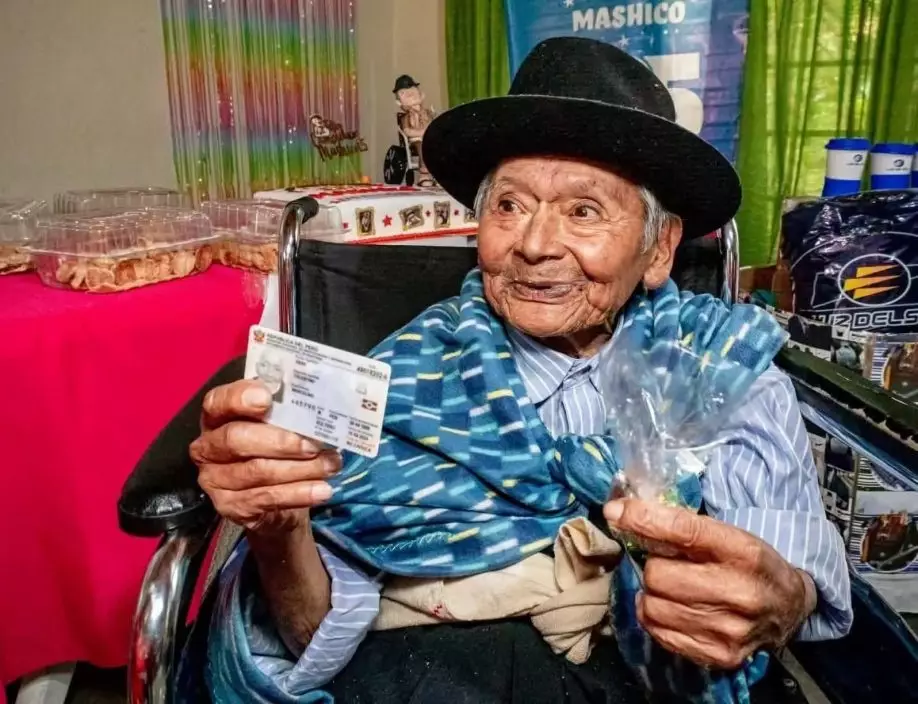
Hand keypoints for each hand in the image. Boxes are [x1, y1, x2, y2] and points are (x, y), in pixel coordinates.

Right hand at [190, 379, 340, 534]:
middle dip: (280, 442)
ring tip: (330, 465)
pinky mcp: (231, 506)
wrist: (279, 496)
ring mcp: (215, 479)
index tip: (266, 399)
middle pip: (236, 439)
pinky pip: (266, 498)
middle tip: (313, 445)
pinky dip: (299, 494)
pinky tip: (321, 490)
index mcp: (217, 417)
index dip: (239, 399)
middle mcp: (208, 447)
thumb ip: (285, 410)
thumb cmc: (277, 448)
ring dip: (300, 469)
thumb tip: (316, 401)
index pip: (218, 402)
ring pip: (257, 471)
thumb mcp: (279, 423)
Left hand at [604, 499, 816, 669]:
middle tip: (666, 564)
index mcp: (744, 552)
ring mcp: (730, 629)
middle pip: (658, 574)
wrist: (788, 608)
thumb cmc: (749, 564)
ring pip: (653, 606)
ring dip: (652, 593)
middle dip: (653, 565)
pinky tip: (672, 607)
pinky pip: (658, 632)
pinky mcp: (720, 656)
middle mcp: (740, 592)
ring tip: (671, 588)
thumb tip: (621, 512)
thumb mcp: (727, 534)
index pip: (683, 531)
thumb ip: (680, 525)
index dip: (643, 519)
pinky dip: (655, 616)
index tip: (616, 512)